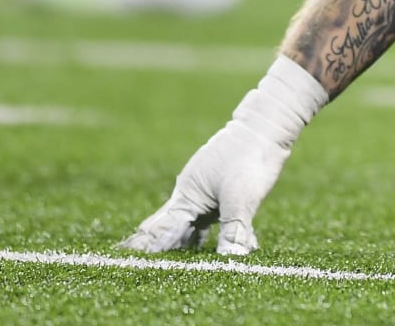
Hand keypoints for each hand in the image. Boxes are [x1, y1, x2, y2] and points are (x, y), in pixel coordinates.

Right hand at [119, 118, 291, 256]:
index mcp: (186, 197)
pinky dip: (216, 234)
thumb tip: (230, 260)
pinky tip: (230, 246)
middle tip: (141, 267)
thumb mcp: (242, 199)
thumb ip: (234, 231)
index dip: (145, 248)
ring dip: (187, 244)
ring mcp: (206, 192)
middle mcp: (190, 195)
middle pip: (170, 229)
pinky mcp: (222, 190)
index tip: (129, 262)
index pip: (160, 231)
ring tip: (179, 264)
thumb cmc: (250, 159)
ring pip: (191, 224)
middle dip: (161, 248)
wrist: (266, 126)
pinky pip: (211, 218)